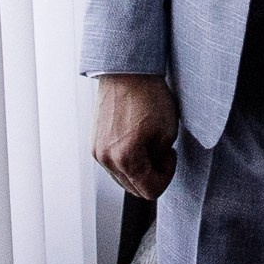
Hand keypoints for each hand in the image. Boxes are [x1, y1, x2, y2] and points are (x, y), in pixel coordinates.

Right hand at [92, 74, 179, 200]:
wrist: (126, 72)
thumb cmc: (148, 96)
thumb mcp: (167, 133)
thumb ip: (160, 159)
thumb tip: (152, 167)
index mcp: (125, 158)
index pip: (150, 191)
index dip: (166, 176)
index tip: (169, 156)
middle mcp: (106, 158)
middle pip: (134, 189)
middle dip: (151, 174)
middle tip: (160, 151)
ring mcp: (97, 151)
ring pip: (122, 178)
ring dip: (138, 169)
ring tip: (147, 143)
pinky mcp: (94, 143)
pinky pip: (113, 164)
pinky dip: (126, 160)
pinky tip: (134, 140)